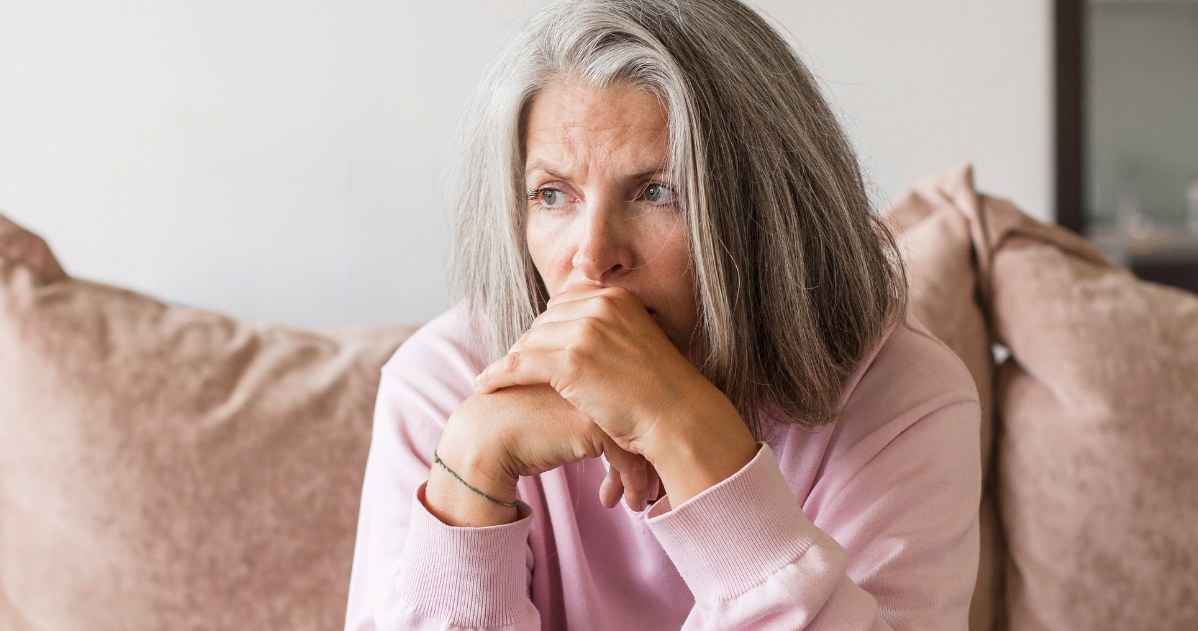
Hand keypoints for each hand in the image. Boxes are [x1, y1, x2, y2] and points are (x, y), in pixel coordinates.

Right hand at [427, 385, 657, 526]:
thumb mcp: (558, 406)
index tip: (643, 462)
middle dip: (647, 455)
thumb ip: (586, 407)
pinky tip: (624, 502)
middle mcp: (597, 375)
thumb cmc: (517, 424)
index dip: (640, 433)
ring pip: (638, 435)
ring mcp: (596, 396)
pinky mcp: (592, 423)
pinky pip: (626, 456)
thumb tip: (620, 436)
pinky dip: (630, 482)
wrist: (486, 435)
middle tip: (650, 484)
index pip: (631, 398)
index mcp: (590, 366)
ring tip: (639, 497)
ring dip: (641, 473)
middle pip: (639, 416)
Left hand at [474, 286, 757, 504]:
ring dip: (512, 362)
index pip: (564, 304)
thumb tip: (580, 342)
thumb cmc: (662, 393)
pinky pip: (520, 364)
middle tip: (513, 368)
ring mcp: (585, 332)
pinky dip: (499, 375)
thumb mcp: (639, 346)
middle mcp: (600, 306)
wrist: (679, 418)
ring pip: (530, 342)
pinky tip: (485, 386)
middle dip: (529, 345)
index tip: (536, 348)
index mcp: (617, 298)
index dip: (548, 328)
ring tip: (495, 378)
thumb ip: (611, 333)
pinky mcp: (570, 361)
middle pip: (544, 322)